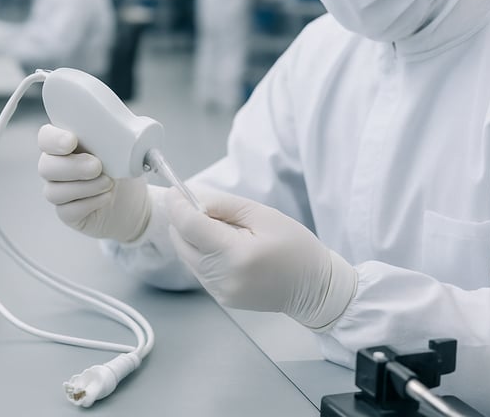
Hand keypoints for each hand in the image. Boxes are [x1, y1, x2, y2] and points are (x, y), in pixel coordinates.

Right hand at [37, 124, 149, 242]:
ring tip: (109, 183)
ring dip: (84, 187)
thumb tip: (123, 128)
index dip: (53, 139)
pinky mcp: (67, 214)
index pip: (46, 138)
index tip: (71, 141)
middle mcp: (56, 168)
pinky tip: (105, 198)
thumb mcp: (123, 149)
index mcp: (65, 145)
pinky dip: (88, 204)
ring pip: (54, 191)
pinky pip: (67, 211)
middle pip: (46, 166)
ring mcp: (59, 192)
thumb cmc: (123, 170)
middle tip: (97, 166)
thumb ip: (115, 136)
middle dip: (73, 166)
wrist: (134, 203)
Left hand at [165, 186, 356, 329]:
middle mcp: (222, 277)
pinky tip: (224, 246)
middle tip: (203, 206)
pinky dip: (202, 253)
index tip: (175, 191)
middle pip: (181, 242)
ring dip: (192, 237)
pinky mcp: (220, 298)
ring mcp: (219, 291)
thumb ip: (223, 205)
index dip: (177, 205)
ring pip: (186, 256)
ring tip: (221, 228)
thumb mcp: (262, 214)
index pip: (189, 226)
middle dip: (184, 220)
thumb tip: (192, 199)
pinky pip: (198, 269)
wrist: (314, 288)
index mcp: (235, 254)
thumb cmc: (295, 247)